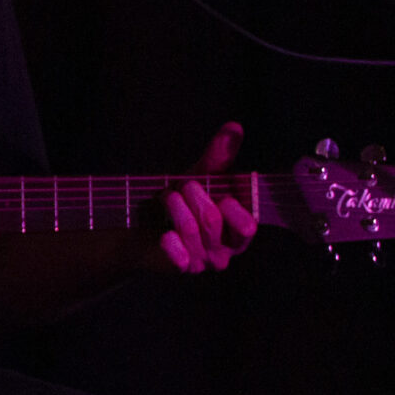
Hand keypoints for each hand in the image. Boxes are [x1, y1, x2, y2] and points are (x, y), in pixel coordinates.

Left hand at [146, 121, 257, 274]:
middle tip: (183, 186)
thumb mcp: (202, 176)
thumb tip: (234, 127)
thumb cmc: (183, 201)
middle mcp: (228, 248)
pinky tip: (164, 234)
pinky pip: (179, 256)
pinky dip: (170, 242)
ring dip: (175, 208)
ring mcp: (206, 261)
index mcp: (241, 228)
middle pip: (214, 220)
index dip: (231, 205)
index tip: (214, 188)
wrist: (146, 224)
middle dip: (194, 196)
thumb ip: (220, 156)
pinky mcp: (183, 268)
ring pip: (192, 231)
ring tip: (167, 196)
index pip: (248, 224)